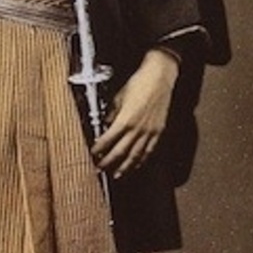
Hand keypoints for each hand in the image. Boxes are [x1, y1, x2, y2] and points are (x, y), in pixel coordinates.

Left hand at [91, 49, 178, 178]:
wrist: (159, 77)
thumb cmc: (139, 84)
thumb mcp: (119, 97)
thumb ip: (112, 114)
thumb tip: (106, 124)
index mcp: (125, 120)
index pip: (107, 140)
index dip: (99, 149)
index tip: (93, 154)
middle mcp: (137, 129)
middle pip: (120, 152)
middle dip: (108, 163)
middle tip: (100, 169)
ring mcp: (149, 132)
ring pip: (135, 156)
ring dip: (125, 167)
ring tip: (117, 175)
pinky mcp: (158, 132)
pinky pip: (149, 151)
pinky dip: (141, 160)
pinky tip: (136, 165)